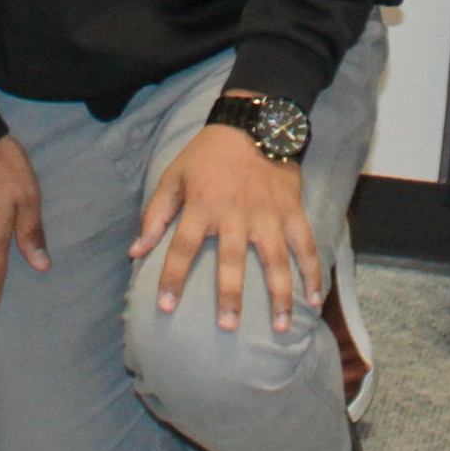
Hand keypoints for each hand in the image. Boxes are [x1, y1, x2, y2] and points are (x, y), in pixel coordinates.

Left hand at [134, 121, 320, 333]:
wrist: (253, 122)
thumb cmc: (207, 154)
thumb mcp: (174, 176)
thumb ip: (155, 215)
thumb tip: (135, 252)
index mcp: (202, 206)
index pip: (183, 247)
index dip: (172, 277)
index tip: (165, 307)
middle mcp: (235, 214)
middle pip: (232, 261)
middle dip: (230, 295)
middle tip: (228, 327)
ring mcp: (268, 214)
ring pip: (276, 261)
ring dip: (280, 295)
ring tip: (281, 328)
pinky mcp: (292, 211)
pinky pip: (306, 245)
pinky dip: (313, 272)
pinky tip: (314, 299)